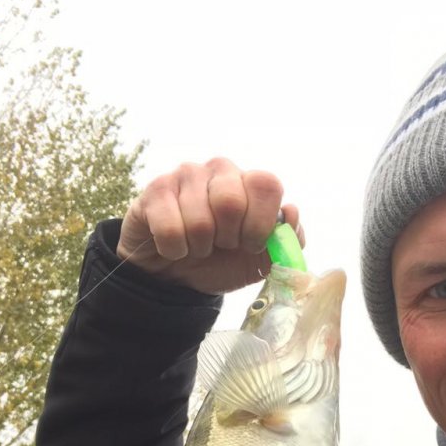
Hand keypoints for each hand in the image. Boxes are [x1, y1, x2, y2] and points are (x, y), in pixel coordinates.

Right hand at [116, 158, 303, 294]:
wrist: (176, 274)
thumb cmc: (221, 261)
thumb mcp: (259, 260)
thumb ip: (285, 241)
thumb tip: (291, 213)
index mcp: (249, 182)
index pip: (267, 184)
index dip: (260, 222)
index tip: (251, 244)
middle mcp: (219, 170)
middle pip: (231, 201)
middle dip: (228, 238)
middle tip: (222, 245)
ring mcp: (185, 175)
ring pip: (199, 221)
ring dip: (200, 248)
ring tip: (198, 247)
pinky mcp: (155, 190)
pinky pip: (170, 230)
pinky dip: (175, 250)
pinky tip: (175, 246)